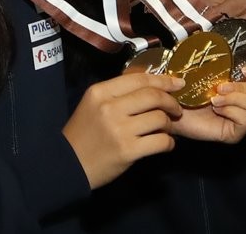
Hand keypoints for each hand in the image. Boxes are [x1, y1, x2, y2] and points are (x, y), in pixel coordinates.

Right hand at [63, 72, 183, 188]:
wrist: (68, 165)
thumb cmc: (84, 133)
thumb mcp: (94, 104)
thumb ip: (118, 92)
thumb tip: (152, 84)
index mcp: (100, 92)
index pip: (140, 79)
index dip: (163, 80)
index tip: (177, 82)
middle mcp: (110, 108)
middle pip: (153, 96)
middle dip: (171, 101)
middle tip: (176, 108)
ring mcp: (119, 130)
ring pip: (159, 118)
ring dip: (169, 124)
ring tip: (166, 128)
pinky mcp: (128, 150)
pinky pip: (160, 141)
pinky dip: (169, 142)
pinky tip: (165, 143)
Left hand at [168, 63, 245, 143]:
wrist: (168, 105)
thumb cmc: (185, 83)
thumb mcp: (206, 61)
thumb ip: (228, 46)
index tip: (245, 69)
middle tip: (222, 85)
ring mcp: (243, 117)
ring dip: (236, 98)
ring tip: (215, 97)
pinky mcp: (236, 132)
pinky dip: (232, 110)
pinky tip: (216, 108)